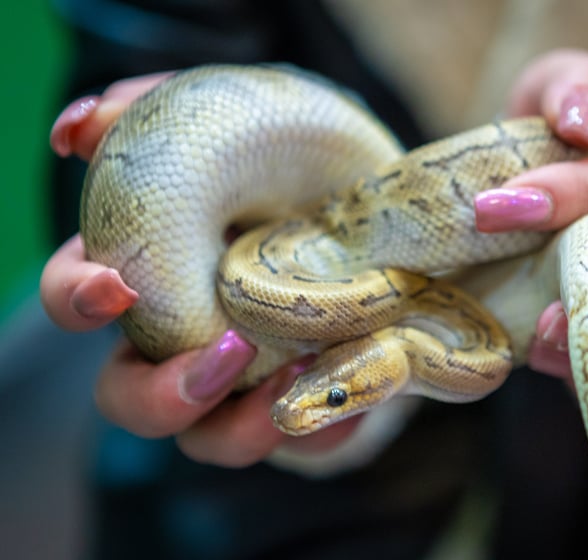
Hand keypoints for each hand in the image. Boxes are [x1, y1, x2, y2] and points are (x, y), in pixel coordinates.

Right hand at [41, 73, 362, 466]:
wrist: (383, 196)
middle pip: (129, 398)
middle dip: (160, 395)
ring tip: (299, 373)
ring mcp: (247, 376)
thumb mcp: (228, 116)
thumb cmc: (292, 154)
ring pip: (210, 439)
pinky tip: (352, 388)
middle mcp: (184, 336)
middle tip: (228, 351)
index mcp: (151, 273)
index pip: (77, 300)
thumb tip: (78, 129)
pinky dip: (321, 421)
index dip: (78, 299)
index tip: (118, 287)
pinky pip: (305, 437)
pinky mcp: (309, 395)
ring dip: (243, 425)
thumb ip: (150, 109)